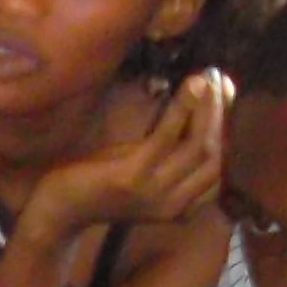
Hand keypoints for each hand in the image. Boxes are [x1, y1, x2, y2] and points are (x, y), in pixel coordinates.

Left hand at [18, 71, 230, 246]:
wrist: (59, 208)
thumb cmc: (99, 182)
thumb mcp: (142, 167)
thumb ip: (170, 149)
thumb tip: (195, 108)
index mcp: (181, 206)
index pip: (217, 167)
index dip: (225, 127)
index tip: (226, 93)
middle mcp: (174, 205)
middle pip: (214, 156)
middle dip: (220, 115)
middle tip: (220, 79)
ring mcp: (155, 193)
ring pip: (198, 146)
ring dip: (207, 108)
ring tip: (209, 77)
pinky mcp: (133, 177)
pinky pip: (167, 137)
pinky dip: (182, 109)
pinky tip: (193, 85)